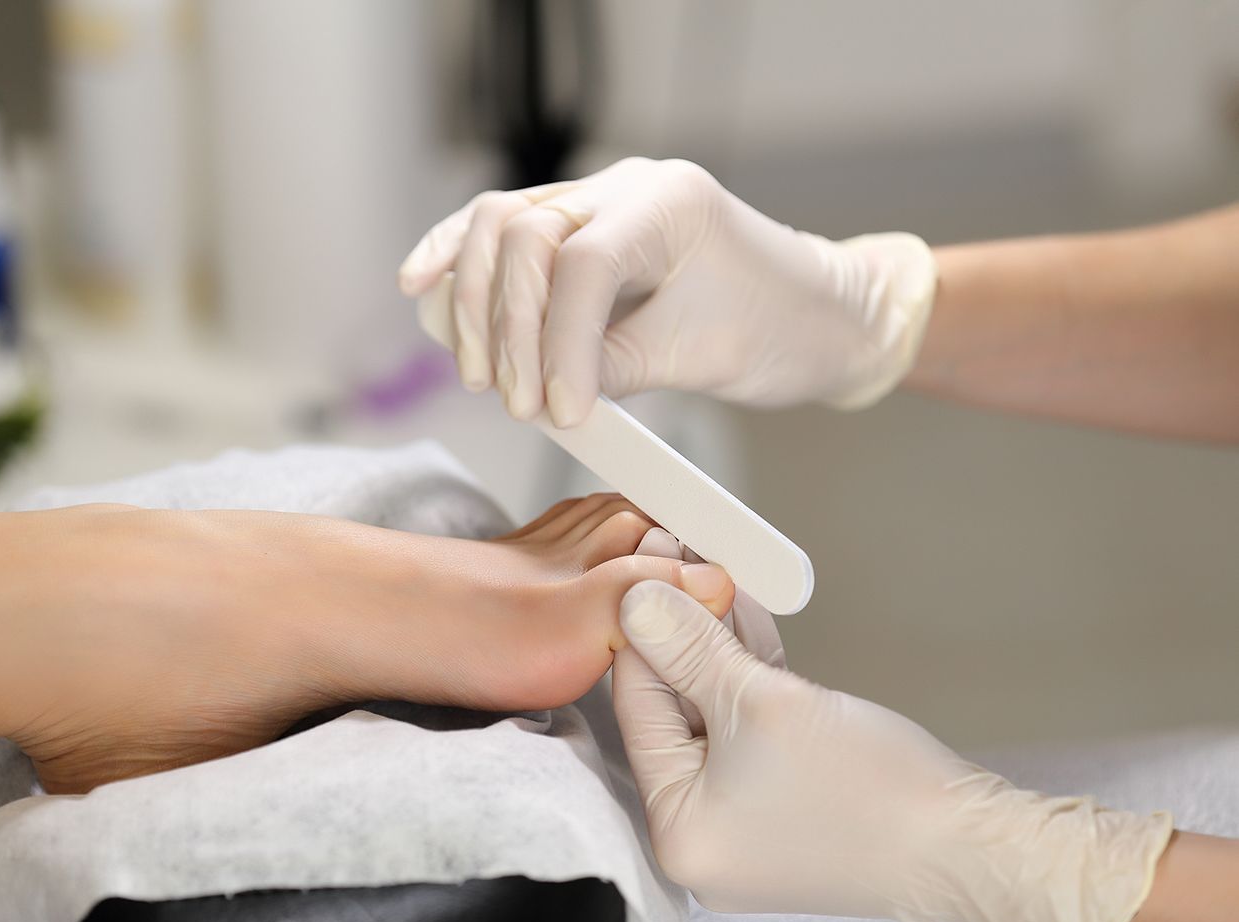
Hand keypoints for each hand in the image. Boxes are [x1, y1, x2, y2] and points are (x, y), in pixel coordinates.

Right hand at [398, 157, 937, 426]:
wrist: (822, 315)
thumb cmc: (783, 328)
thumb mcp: (704, 357)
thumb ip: (615, 368)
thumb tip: (541, 394)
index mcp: (670, 202)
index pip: (581, 262)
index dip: (557, 344)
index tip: (558, 411)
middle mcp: (625, 186)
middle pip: (520, 234)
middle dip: (508, 328)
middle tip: (518, 402)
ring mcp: (596, 201)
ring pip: (495, 227)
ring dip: (475, 305)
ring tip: (483, 376)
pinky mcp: (577, 230)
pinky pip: (500, 234)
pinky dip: (459, 264)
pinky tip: (423, 288)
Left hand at [612, 577, 1172, 921]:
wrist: (975, 847)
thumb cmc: (870, 792)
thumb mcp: (761, 702)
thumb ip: (689, 649)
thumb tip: (637, 603)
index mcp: (676, 829)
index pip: (637, 708)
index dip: (643, 628)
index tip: (647, 564)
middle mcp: (700, 835)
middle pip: (673, 711)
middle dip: (684, 630)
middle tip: (683, 557)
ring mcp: (742, 824)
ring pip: (713, 715)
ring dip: (719, 645)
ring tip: (717, 569)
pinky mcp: (782, 805)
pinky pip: (748, 733)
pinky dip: (751, 680)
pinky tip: (748, 617)